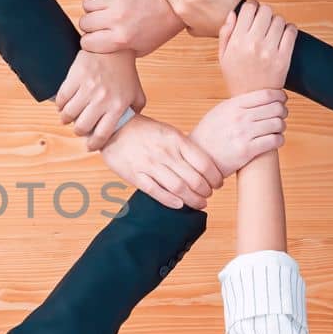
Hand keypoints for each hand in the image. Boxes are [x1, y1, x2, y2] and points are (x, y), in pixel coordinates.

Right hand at [55, 50, 145, 149]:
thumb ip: (135, 111)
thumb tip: (129, 127)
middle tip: (78, 127)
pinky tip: (63, 104)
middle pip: (82, 127)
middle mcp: (102, 99)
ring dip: (66, 118)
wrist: (115, 48)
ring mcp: (88, 88)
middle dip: (78, 131)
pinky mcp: (75, 77)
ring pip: (68, 114)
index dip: (93, 144)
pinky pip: (61, 98)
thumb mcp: (136, 93)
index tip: (89, 145)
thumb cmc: (125, 72)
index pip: (102, 135)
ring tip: (67, 116)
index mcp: (118, 106)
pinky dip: (59, 104)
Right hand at [80, 0, 185, 55]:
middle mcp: (117, 18)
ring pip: (86, 4)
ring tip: (104, 8)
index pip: (86, 42)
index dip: (90, 41)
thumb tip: (95, 47)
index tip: (96, 37)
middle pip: (84, 23)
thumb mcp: (139, 49)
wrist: (174, 4)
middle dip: (91, 25)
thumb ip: (115, 49)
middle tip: (102, 23)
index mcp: (121, 38)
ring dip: (93, 7)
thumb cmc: (158, 28)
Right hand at [100, 115, 224, 210]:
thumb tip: (204, 164)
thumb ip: (185, 147)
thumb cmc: (144, 130)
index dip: (215, 177)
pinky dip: (170, 200)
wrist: (115, 128)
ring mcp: (150, 165)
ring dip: (192, 199)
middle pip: (194, 179)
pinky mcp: (135, 175)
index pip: (204, 163)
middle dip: (206, 191)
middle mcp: (165, 153)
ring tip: (199, 203)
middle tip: (208, 195)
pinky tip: (179, 205)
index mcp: (176, 140)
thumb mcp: (169, 131)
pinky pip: (155, 191)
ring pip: (178, 188)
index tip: (218, 184)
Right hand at [190, 89, 288, 176]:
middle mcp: (239, 117)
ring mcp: (243, 134)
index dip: (280, 96)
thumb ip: (238, 104)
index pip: (267, 95)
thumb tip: (261, 98)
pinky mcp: (247, 151)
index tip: (282, 100)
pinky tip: (274, 141)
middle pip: (276, 108)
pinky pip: (275, 141)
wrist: (196, 158)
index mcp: (233, 105)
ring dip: (281, 127)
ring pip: (278, 124)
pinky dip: (279, 140)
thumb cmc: (208, 135)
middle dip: (282, 112)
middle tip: (280, 116)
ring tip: (276, 130)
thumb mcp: (219, 112)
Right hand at [218, 0, 296, 95]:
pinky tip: (283, 35)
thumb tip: (233, 13)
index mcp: (237, 41)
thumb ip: (226, 33)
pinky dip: (290, 29)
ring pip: (279, 19)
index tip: (253, 11)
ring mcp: (270, 51)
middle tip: (263, 21)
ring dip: (277, 22)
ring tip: (273, 31)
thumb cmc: (237, 77)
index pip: (248, 8)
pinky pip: (291, 31)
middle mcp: (253, 44)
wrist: (252, 99)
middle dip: (265, 13)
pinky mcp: (284, 58)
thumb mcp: (223, 56)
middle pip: (266, 10)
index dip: (252, 6)